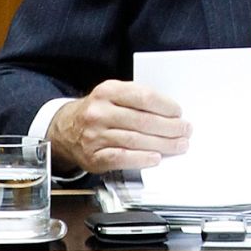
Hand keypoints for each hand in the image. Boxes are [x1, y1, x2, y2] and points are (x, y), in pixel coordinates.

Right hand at [48, 80, 189, 173]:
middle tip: (185, 131)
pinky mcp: (93, 157)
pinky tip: (155, 158)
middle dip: (169, 127)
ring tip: (178, 145)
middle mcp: (99, 112)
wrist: (65, 129)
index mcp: (108, 91)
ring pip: (135, 140)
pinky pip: (121, 158)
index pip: (143, 97)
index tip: (179, 112)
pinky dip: (141, 159)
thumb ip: (137, 99)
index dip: (165, 106)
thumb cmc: (98, 111)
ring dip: (162, 144)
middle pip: (142, 121)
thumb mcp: (113, 95)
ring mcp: (94, 136)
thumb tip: (171, 113)